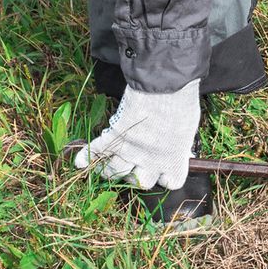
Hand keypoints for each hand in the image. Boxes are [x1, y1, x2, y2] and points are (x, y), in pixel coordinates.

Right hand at [72, 79, 201, 190]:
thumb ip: (182, 146)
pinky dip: (86, 156)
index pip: (170, 183)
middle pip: (139, 183)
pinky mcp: (115, 134)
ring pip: (113, 171)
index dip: (167, 177)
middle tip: (136, 165)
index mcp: (172, 159)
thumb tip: (183, 154)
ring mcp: (130, 149)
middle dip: (137, 176)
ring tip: (107, 165)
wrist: (165, 85)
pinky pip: (97, 150)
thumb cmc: (181, 103)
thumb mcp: (188, 129)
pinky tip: (79, 162)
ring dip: (109, 170)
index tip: (165, 170)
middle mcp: (150, 160)